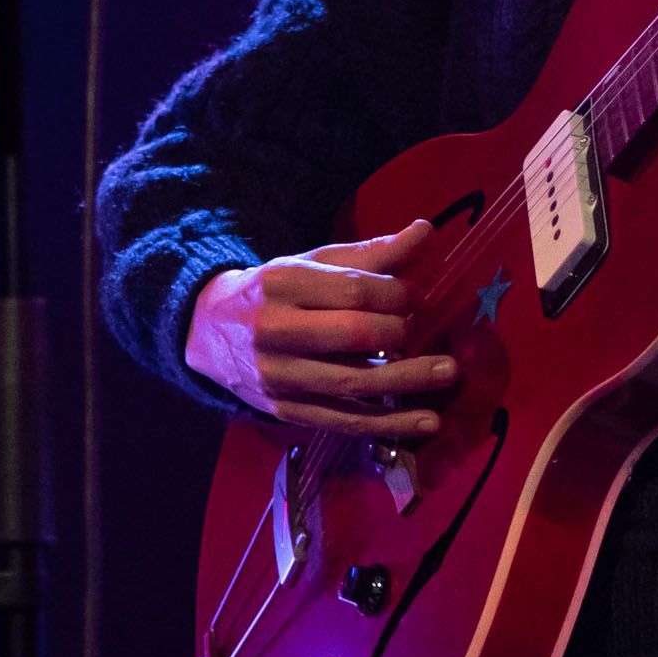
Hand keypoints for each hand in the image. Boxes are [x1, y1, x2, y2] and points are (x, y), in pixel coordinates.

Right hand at [185, 223, 457, 438]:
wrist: (209, 332)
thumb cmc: (273, 293)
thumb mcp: (311, 265)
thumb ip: (369, 255)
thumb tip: (425, 232)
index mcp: (281, 284)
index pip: (352, 290)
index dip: (396, 294)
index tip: (418, 298)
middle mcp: (275, 330)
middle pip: (354, 335)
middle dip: (400, 332)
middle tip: (421, 330)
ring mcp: (278, 376)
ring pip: (353, 382)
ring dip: (408, 380)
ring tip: (448, 372)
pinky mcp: (285, 411)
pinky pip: (345, 420)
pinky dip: (390, 425)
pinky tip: (425, 422)